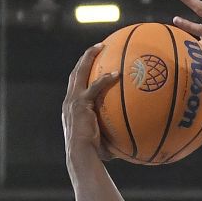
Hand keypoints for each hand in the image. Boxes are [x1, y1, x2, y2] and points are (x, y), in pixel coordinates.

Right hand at [62, 45, 120, 165]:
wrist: (80, 154)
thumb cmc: (91, 153)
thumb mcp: (101, 140)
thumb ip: (112, 132)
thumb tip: (132, 137)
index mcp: (71, 108)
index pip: (75, 85)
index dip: (82, 72)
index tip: (92, 63)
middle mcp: (69, 101)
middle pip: (75, 73)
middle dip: (85, 58)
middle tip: (97, 47)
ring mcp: (73, 101)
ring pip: (80, 72)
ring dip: (90, 57)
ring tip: (101, 47)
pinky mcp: (81, 104)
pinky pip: (95, 87)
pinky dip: (105, 79)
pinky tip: (116, 74)